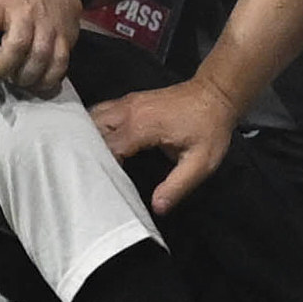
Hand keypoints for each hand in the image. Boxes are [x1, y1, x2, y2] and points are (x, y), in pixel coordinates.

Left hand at [0, 0, 85, 94]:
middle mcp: (26, 14)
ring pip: (39, 58)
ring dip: (25, 77)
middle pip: (16, 46)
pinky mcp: (65, 38)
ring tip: (14, 81)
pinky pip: (59, 65)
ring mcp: (48, 27)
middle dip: (2, 68)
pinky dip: (48, 80)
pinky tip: (37, 85)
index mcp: (2, 3)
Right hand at [90, 76, 242, 213]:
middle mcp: (127, 111)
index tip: (101, 185)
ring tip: (87, 159)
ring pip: (92, 117)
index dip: (101, 167)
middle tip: (87, 174)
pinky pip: (100, 111)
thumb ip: (177, 186)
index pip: (107, 148)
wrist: (215, 94)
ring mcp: (126, 102)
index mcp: (141, 126)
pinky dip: (93, 126)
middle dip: (87, 151)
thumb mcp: (201, 163)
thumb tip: (157, 208)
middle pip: (92, 130)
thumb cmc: (209, 129)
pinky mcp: (129, 100)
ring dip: (87, 136)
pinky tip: (96, 141)